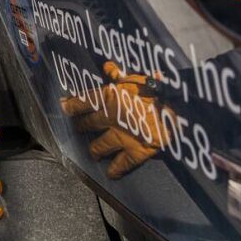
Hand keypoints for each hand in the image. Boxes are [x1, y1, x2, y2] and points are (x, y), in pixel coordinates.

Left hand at [62, 62, 168, 178]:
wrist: (178, 107)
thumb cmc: (156, 88)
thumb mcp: (137, 77)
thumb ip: (119, 74)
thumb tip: (108, 67)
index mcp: (108, 96)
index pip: (82, 101)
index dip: (70, 105)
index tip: (63, 107)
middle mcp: (110, 117)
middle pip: (87, 124)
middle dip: (80, 126)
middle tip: (77, 128)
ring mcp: (121, 136)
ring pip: (99, 147)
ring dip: (94, 150)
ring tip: (93, 152)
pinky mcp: (136, 151)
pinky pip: (121, 164)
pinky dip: (115, 169)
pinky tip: (110, 173)